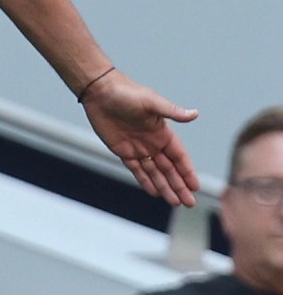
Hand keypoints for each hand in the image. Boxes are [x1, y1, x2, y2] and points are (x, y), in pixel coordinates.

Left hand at [81, 70, 199, 206]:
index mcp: (162, 132)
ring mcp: (138, 147)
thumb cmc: (127, 93)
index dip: (187, 171)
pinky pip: (136, 169)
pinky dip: (145, 181)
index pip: (179, 156)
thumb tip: (195, 114)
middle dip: (179, 185)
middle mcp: (153, 142)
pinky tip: (153, 192)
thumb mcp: (151, 102)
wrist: (100, 92)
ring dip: (165, 186)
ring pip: (154, 172)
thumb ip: (172, 111)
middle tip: (189, 202)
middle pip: (169, 168)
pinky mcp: (123, 150)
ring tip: (175, 202)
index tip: (195, 186)